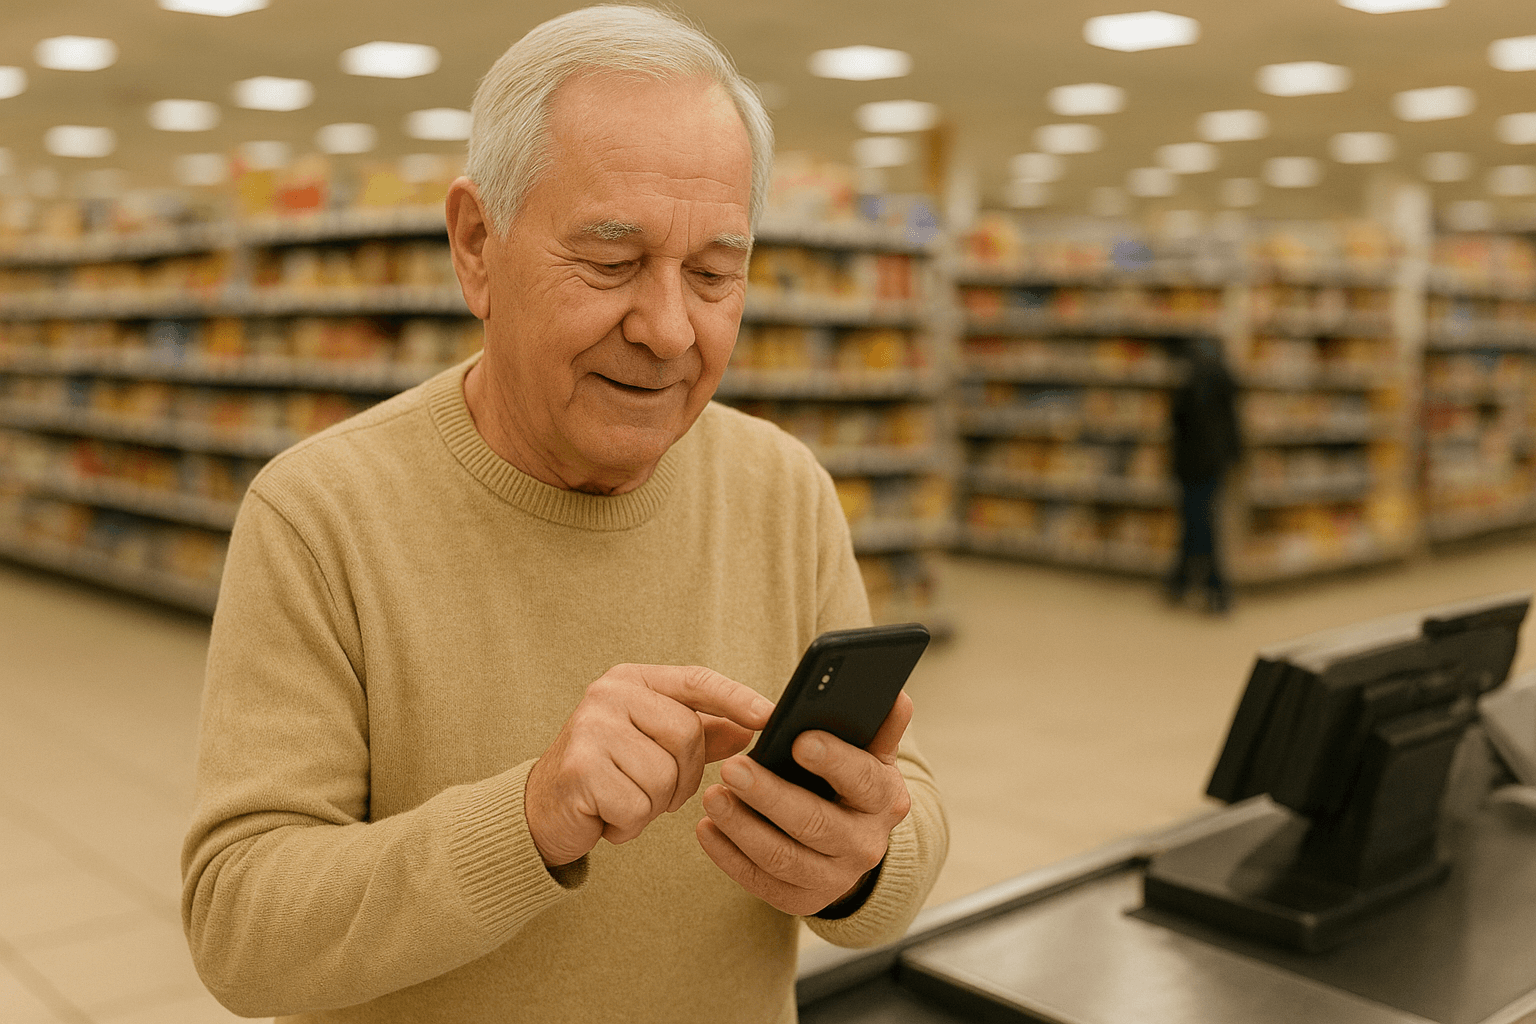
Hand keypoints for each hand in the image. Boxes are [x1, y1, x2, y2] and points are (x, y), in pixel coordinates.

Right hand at [526, 664, 773, 866]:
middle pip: (687, 735)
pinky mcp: (580, 769)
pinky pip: (638, 805)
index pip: (695, 680)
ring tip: (624, 801)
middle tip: (655, 792)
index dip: (736, 698)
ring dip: (653, 804)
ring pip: (665, 775)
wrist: (541, 811)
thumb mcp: (655, 746)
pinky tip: (607, 817)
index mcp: (631, 680)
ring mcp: (591, 729)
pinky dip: (630, 823)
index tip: (770, 716)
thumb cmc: (608, 774)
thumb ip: (702, 734)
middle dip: (683, 777)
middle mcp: (608, 695)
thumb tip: (751, 727)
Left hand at [696, 691, 914, 915]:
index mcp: (886, 800)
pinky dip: (728, 855)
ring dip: (742, 826)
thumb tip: (895, 694)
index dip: (833, 760)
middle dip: (770, 795)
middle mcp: (866, 845)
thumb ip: (879, 725)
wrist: (851, 845)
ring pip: (782, 856)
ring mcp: (834, 878)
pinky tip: (707, 829)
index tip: (798, 739)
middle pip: (815, 822)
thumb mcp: (872, 756)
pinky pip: (760, 881)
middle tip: (732, 768)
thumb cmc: (852, 784)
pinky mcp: (801, 900)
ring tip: (712, 796)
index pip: (862, 779)